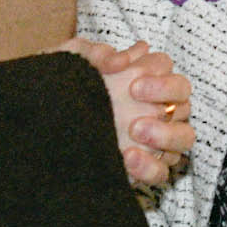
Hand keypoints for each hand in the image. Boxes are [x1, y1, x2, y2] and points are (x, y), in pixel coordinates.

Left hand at [64, 39, 195, 188]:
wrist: (42, 134)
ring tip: (135, 129)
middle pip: (184, 99)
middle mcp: (159, 109)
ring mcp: (157, 141)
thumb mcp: (68, 66)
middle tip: (135, 97)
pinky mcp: (146, 169)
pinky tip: (127, 158)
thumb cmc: (62, 94)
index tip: (133, 84)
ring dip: (166, 133)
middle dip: (166, 95)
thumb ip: (92, 54)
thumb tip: (119, 58)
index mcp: (144, 80)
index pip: (167, 69)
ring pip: (184, 136)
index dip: (158, 74)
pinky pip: (162, 171)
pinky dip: (149, 166)